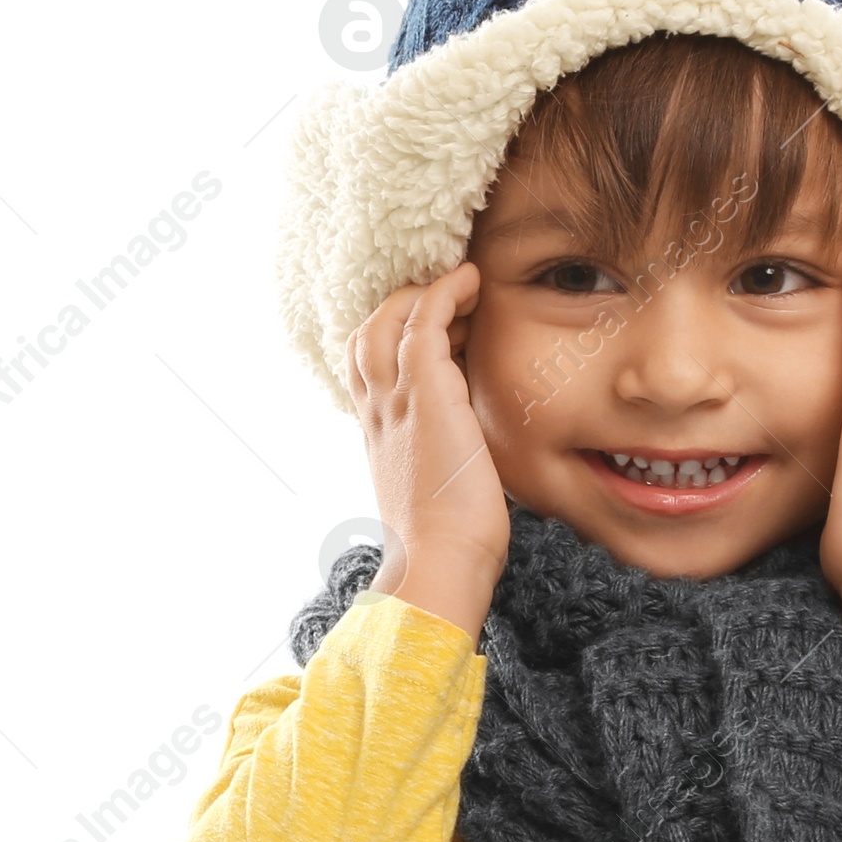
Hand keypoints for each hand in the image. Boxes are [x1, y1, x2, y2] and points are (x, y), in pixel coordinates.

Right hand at [346, 260, 509, 642]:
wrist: (441, 562)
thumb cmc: (451, 544)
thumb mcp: (440, 495)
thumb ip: (446, 464)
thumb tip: (474, 461)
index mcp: (380, 437)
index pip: (368, 371)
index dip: (395, 341)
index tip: (440, 333)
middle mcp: (378, 413)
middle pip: (367, 335)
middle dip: (403, 308)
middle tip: (450, 303)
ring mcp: (396, 399)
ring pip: (388, 318)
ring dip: (424, 294)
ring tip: (462, 288)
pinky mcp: (424, 391)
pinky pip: (424, 317)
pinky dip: (445, 290)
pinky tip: (471, 279)